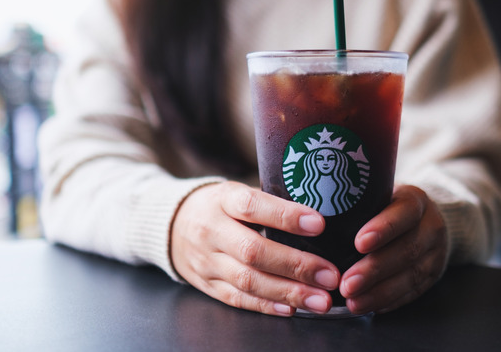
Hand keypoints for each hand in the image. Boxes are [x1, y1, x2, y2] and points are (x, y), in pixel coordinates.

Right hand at [170, 181, 340, 316]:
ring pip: (248, 281)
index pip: (253, 206)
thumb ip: (270, 202)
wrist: (171, 224)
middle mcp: (211, 230)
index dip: (285, 216)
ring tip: (321, 299)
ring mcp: (206, 261)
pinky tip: (292, 308)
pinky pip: (238, 299)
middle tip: (329, 275)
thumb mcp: (237, 191)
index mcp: (223, 200)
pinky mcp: (207, 285)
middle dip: (296, 265)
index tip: (318, 224)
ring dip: (289, 292)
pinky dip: (267, 306)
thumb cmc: (219, 206)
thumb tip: (320, 214)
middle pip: (253, 251)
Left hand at [339, 185, 448, 313]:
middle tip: (347, 283)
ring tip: (353, 302)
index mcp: (415, 200)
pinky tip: (369, 306)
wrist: (426, 221)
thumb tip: (312, 215)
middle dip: (374, 269)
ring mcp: (435, 254)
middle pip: (407, 249)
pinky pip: (413, 292)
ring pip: (411, 276)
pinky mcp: (432, 276)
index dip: (383, 228)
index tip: (358, 243)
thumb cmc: (389, 206)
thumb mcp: (380, 194)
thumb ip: (358, 203)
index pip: (404, 212)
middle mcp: (430, 226)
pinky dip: (390, 301)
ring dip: (380, 292)